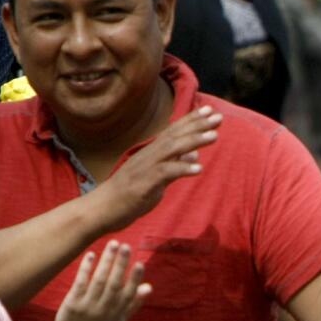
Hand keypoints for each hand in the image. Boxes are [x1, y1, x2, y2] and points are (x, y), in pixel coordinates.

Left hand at [51, 241, 148, 320]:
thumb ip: (134, 303)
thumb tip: (149, 287)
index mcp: (117, 313)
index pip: (128, 293)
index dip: (134, 279)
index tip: (139, 263)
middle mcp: (104, 310)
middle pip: (114, 284)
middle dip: (121, 264)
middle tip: (126, 246)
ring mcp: (88, 306)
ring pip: (99, 280)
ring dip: (106, 261)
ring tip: (112, 244)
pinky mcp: (73, 304)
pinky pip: (81, 282)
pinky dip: (86, 268)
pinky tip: (91, 255)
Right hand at [93, 106, 219, 231]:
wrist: (102, 209)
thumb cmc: (128, 195)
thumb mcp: (156, 178)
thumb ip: (175, 165)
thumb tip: (194, 153)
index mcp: (151, 154)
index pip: (173, 132)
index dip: (191, 120)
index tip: (210, 111)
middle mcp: (148, 156)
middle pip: (175, 136)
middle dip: (197, 125)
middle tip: (218, 117)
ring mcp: (145, 168)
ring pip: (171, 149)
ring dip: (194, 141)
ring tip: (214, 135)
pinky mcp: (143, 184)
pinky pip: (165, 173)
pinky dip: (182, 168)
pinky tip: (199, 168)